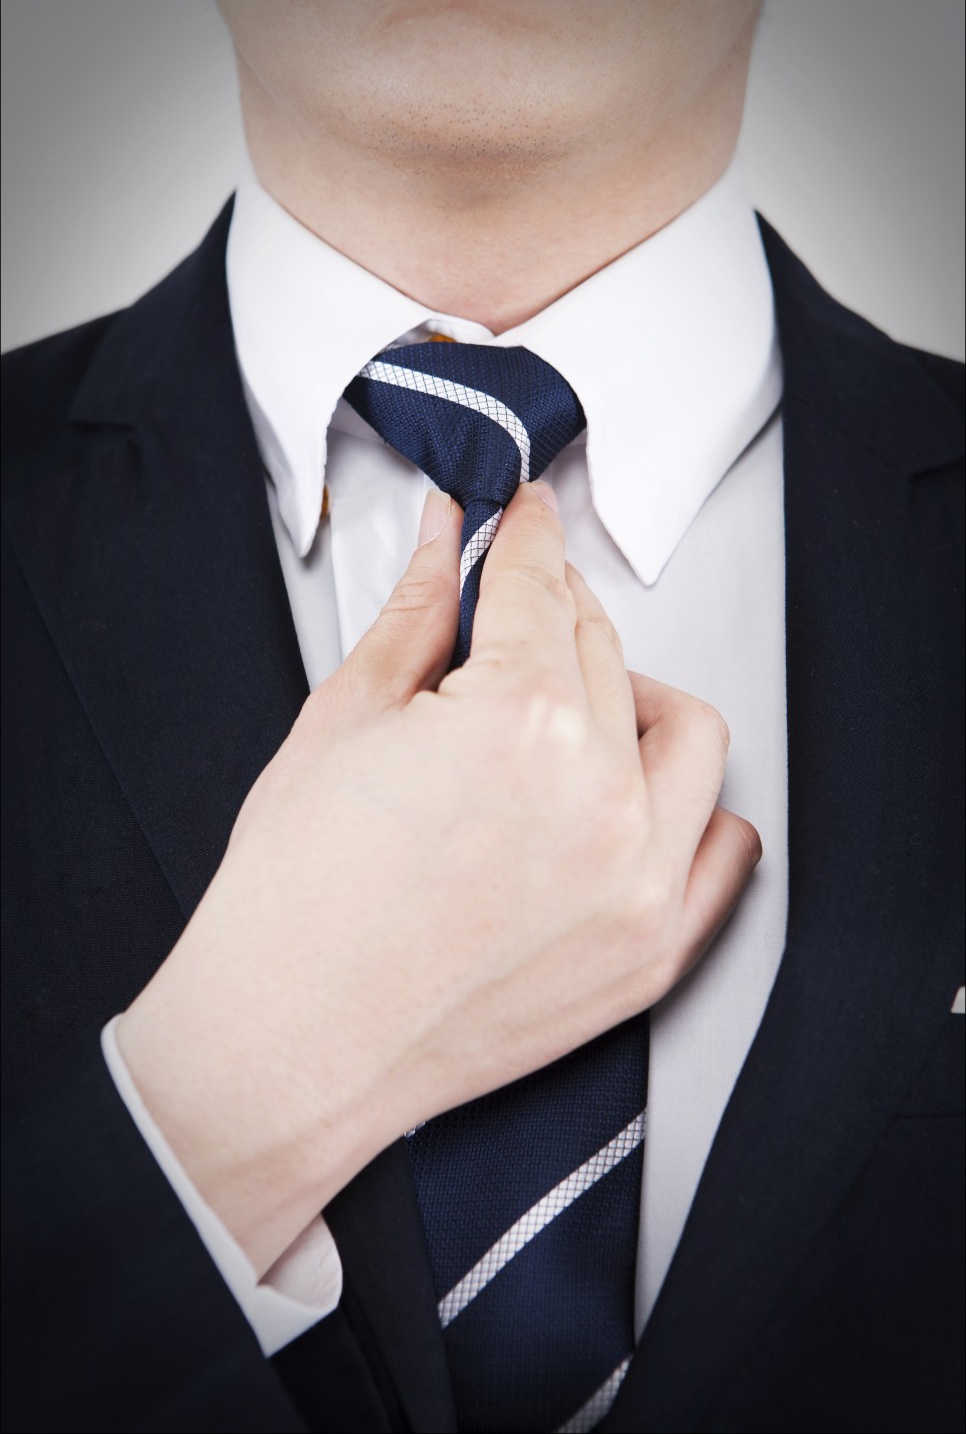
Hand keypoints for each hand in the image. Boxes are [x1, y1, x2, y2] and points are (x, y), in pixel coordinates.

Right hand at [117, 483, 760, 1276]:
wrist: (288, 1042)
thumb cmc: (296, 902)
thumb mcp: (342, 722)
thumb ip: (416, 617)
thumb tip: (447, 544)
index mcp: (518, 720)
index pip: (540, 587)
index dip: (525, 538)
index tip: (523, 523)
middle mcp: (600, 795)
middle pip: (606, 648)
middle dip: (558, 613)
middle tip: (512, 621)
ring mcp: (638, 880)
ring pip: (686, 733)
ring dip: (635, 697)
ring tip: (569, 710)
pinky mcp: (652, 949)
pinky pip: (721, 846)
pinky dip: (689, 805)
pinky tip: (630, 792)